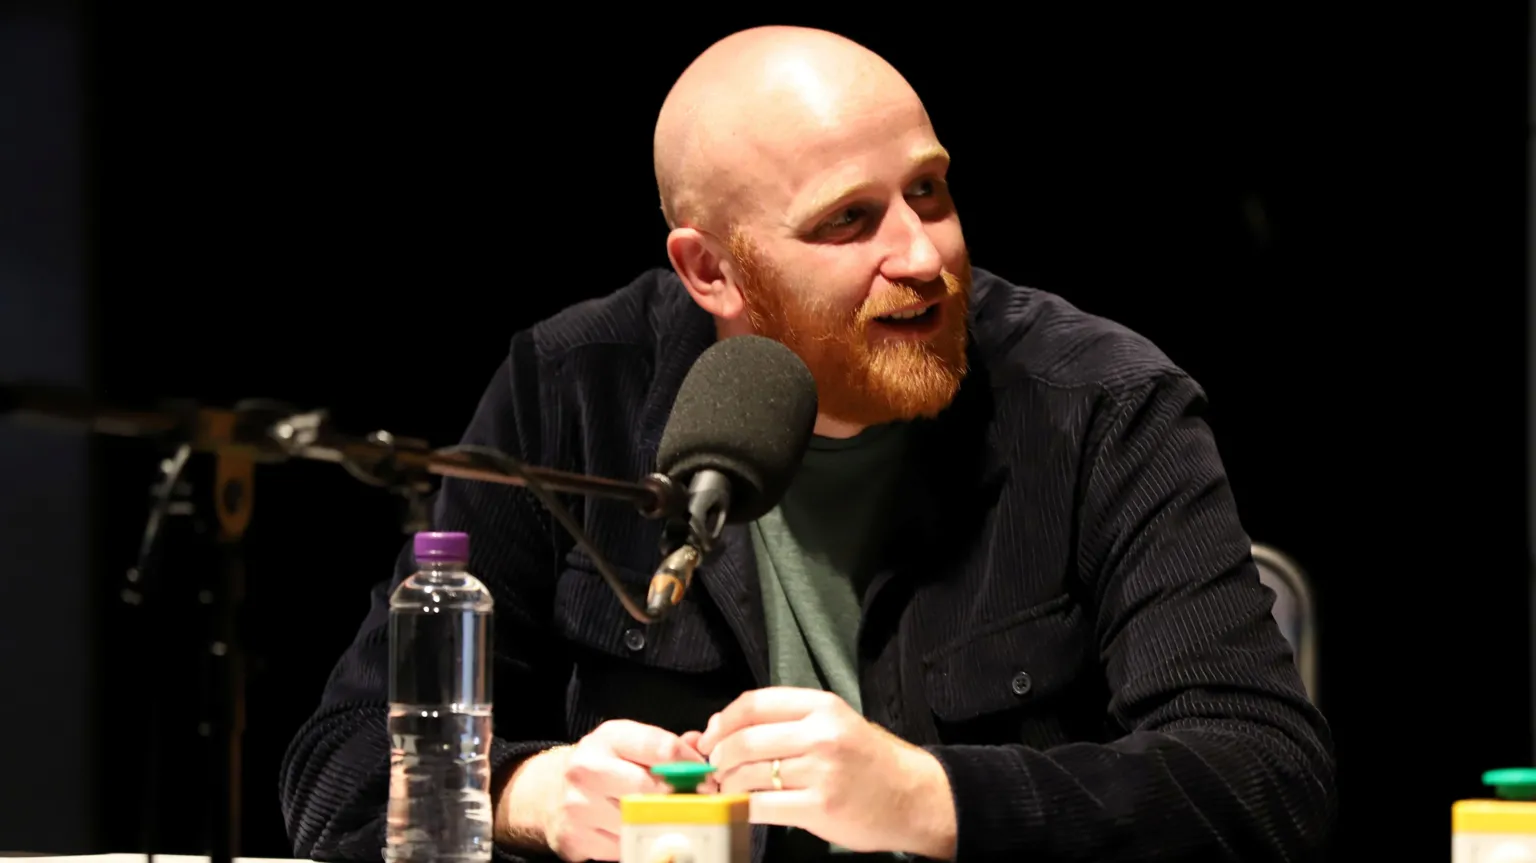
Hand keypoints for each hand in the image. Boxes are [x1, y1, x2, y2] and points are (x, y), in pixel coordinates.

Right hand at [501, 720, 707, 861]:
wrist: (550, 791)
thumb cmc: (603, 765)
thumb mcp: (629, 743)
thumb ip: (666, 744)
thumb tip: (700, 745)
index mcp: (609, 737)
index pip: (661, 748)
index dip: (691, 766)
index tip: (706, 779)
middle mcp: (587, 768)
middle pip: (649, 788)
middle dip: (677, 798)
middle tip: (696, 805)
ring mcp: (577, 806)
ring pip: (636, 821)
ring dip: (657, 823)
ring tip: (667, 818)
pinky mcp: (574, 838)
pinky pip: (621, 847)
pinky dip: (635, 842)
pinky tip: (638, 831)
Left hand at [696, 687, 956, 859]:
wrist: (913, 797)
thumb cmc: (867, 760)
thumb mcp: (832, 724)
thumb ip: (782, 721)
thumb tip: (717, 725)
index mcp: (822, 706)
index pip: (754, 703)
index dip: (722, 722)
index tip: (709, 739)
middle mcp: (821, 734)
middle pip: (745, 740)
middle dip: (719, 758)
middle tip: (714, 770)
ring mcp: (821, 772)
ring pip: (748, 774)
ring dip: (727, 785)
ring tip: (727, 790)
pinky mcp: (819, 808)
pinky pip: (761, 806)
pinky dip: (740, 808)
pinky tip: (740, 808)